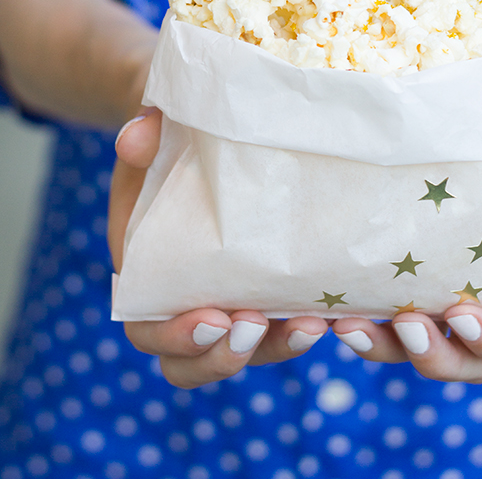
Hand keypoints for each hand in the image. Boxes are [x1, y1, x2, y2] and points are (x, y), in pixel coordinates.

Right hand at [109, 109, 328, 388]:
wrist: (206, 135)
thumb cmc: (173, 137)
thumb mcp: (155, 130)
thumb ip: (143, 132)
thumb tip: (135, 139)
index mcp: (148, 271)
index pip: (147, 326)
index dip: (173, 336)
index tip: (211, 320)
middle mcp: (186, 298)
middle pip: (193, 360)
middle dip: (223, 358)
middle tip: (254, 327)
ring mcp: (230, 299)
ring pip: (246, 352)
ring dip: (277, 347)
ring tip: (310, 324)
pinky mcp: (269, 288)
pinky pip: (284, 323)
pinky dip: (306, 324)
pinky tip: (339, 309)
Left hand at [329, 28, 481, 381]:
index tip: (463, 313)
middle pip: (471, 356)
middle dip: (438, 357)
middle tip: (406, 326)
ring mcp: (438, 275)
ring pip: (421, 343)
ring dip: (388, 348)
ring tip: (351, 326)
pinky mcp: (399, 257)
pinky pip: (381, 304)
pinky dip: (360, 316)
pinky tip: (327, 307)